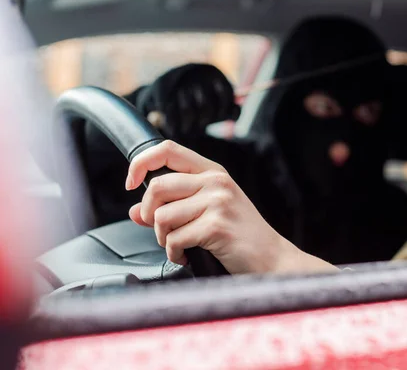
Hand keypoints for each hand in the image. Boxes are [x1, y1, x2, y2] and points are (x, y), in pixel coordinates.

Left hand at [125, 140, 336, 274]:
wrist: (272, 258)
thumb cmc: (241, 236)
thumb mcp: (209, 212)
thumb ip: (173, 206)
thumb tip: (135, 211)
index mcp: (213, 172)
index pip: (167, 150)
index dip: (141, 162)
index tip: (130, 182)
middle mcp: (215, 181)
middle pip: (157, 185)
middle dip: (150, 214)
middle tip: (162, 230)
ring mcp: (217, 202)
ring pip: (162, 215)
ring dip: (163, 237)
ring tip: (179, 245)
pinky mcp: (216, 225)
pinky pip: (174, 238)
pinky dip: (174, 253)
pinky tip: (187, 256)